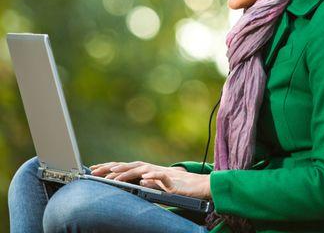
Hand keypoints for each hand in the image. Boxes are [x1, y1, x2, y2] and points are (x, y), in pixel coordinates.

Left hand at [89, 161, 210, 198]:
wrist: (200, 186)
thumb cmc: (180, 187)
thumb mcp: (160, 187)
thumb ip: (148, 184)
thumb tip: (138, 182)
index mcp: (149, 172)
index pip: (127, 167)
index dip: (111, 167)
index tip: (94, 170)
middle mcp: (153, 170)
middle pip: (131, 165)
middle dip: (112, 168)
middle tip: (95, 171)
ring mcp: (163, 174)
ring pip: (143, 169)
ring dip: (128, 171)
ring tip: (114, 175)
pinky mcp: (173, 181)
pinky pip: (162, 177)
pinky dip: (153, 176)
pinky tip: (143, 178)